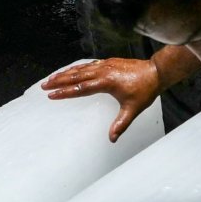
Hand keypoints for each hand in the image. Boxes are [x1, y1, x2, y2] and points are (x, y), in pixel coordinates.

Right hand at [42, 58, 161, 142]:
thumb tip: (112, 139)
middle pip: (76, 76)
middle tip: (45, 86)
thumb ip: (121, 124)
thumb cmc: (145, 90)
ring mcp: (105, 65)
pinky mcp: (108, 62)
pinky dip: (76, 68)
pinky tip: (70, 71)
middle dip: (59, 81)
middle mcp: (103, 71)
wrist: (155, 72)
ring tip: (52, 78)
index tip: (52, 95)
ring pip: (80, 69)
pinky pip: (88, 65)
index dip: (65, 92)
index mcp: (106, 82)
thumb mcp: (133, 110)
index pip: (81, 88)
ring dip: (65, 73)